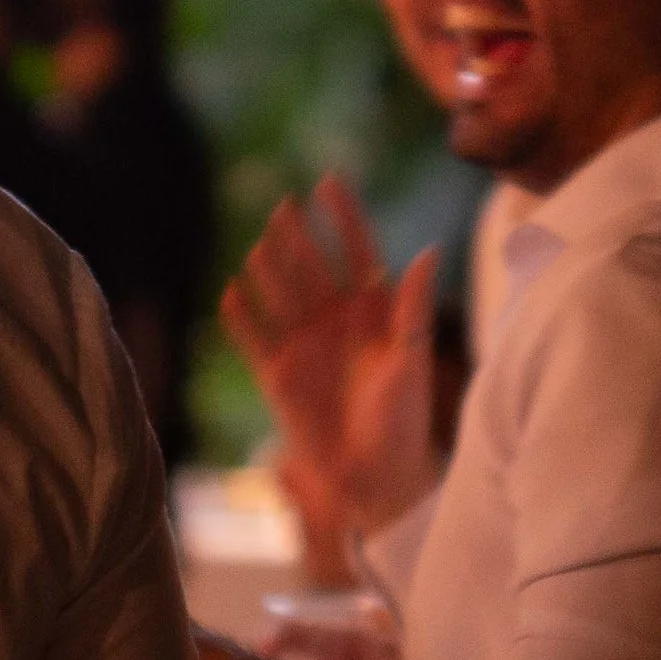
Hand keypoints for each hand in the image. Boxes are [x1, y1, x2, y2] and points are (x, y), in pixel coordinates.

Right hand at [220, 174, 441, 540]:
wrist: (378, 477)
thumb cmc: (405, 419)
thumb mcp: (413, 359)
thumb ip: (414, 307)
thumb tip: (428, 250)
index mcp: (373, 309)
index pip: (356, 250)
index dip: (344, 217)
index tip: (329, 182)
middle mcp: (334, 318)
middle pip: (312, 266)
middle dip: (298, 236)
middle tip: (285, 207)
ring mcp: (303, 343)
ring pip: (281, 294)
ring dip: (270, 270)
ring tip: (262, 246)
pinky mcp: (276, 374)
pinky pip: (253, 337)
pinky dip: (242, 318)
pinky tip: (231, 293)